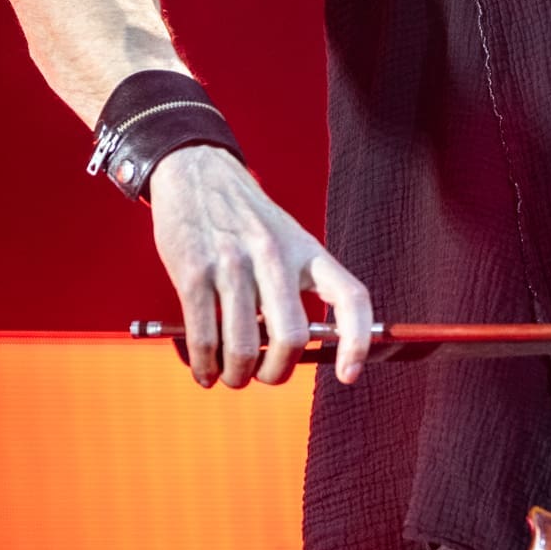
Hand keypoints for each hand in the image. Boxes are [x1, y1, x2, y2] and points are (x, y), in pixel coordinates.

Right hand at [147, 146, 371, 388]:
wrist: (195, 172)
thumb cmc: (245, 219)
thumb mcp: (285, 240)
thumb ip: (295, 287)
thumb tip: (291, 353)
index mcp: (307, 250)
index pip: (350, 297)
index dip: (357, 341)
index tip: (349, 374)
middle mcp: (274, 256)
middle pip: (291, 336)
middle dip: (277, 373)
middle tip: (265, 376)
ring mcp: (232, 264)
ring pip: (244, 345)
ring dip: (238, 375)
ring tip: (233, 377)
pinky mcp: (193, 272)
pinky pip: (204, 337)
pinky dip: (206, 366)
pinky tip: (206, 371)